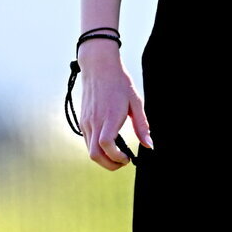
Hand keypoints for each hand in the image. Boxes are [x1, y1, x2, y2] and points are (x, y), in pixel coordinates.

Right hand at [78, 42, 152, 169]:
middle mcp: (94, 122)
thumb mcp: (135, 101)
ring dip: (103, 158)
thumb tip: (149, 145)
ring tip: (118, 153)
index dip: (117, 157)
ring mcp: (86, 122)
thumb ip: (142, 125)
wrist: (98, 66)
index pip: (106, 146)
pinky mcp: (82, 120)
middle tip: (124, 161)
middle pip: (95, 155)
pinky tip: (109, 142)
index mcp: (109, 116)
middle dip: (109, 165)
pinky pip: (87, 141)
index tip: (128, 158)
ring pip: (89, 151)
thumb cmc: (119, 82)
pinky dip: (97, 148)